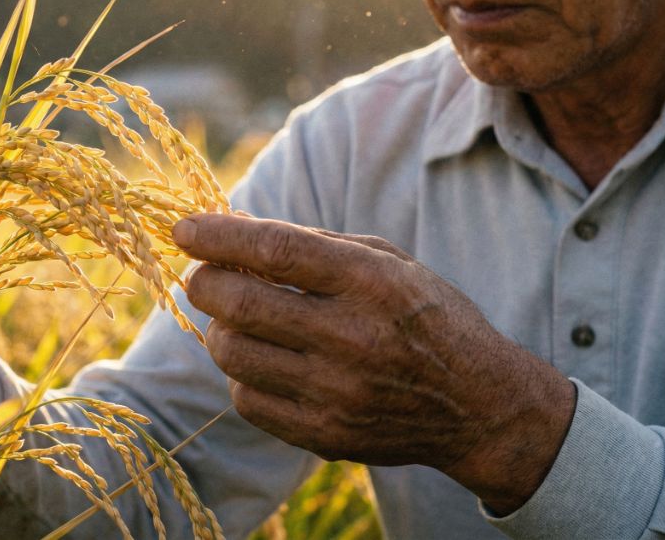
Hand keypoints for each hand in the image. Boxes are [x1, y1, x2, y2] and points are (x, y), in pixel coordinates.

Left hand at [174, 213, 575, 514]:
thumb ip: (314, 244)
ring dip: (219, 327)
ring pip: (233, 354)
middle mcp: (353, 339)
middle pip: (240, 304)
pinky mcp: (326, 437)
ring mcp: (337, 394)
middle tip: (203, 273)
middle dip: (204, 281)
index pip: (276, 252)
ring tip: (239, 316)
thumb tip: (235, 230)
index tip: (184, 228)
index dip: (219, 236)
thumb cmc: (427, 317)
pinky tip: (264, 357)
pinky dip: (241, 373)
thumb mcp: (388, 261)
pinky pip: (247, 400)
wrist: (480, 406)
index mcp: (371, 283)